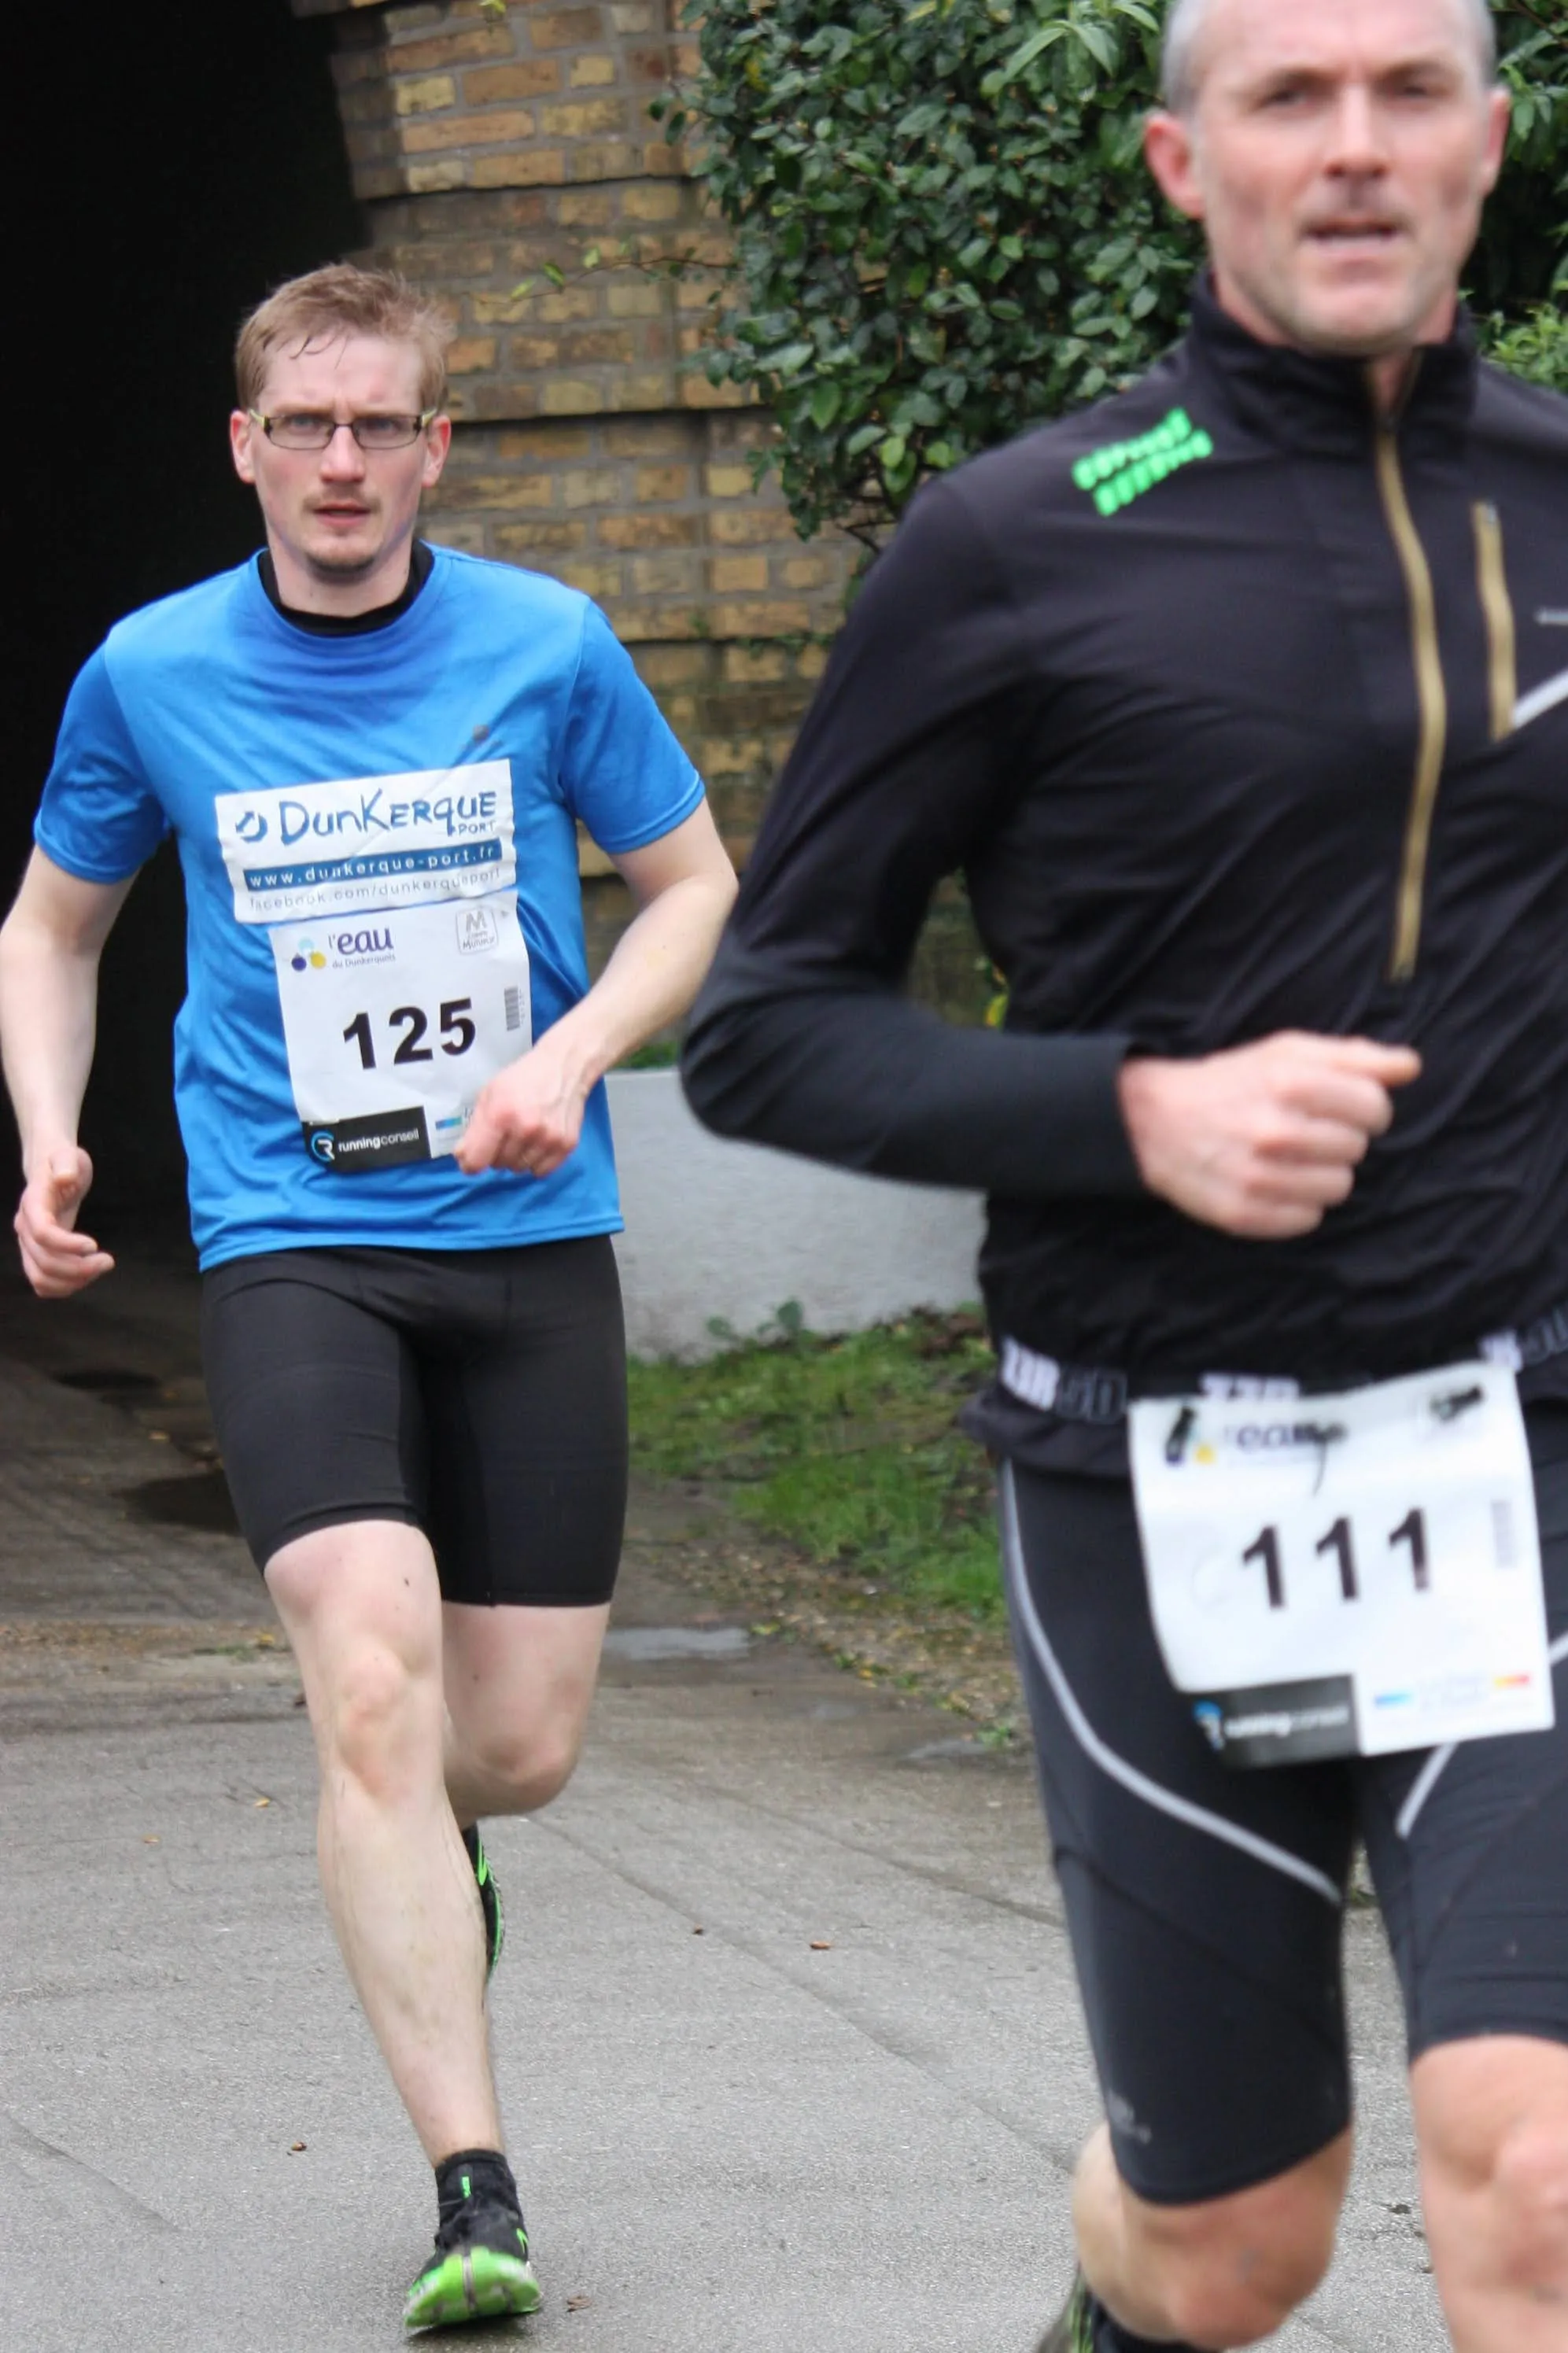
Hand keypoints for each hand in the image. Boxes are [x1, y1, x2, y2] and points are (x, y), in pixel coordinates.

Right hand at [15, 1146, 114, 1296]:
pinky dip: (65, 1286)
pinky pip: (43, 1283)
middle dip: (78, 1268)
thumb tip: (65, 1177)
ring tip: (100, 1267)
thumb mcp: (69, 1154)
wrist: (51, 1172)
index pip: (42, 1233)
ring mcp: (28, 1245)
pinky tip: (88, 1275)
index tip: (93, 1245)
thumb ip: (66, 1163)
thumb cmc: (63, 1162)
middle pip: (43, 1261)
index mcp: (32, 1205)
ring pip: (41, 1278)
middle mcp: (25, 1229)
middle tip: (108, 1261)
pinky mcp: (37, 1255)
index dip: (66, 1245)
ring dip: (72, 1282)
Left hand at [455, 1036, 590, 1177]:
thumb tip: (463, 1157)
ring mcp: (548, 1139)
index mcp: (500, 1114)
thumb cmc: (521, 1079)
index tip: (472, 1158)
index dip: (470, 1162)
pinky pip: (541, 1171)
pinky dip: (536, 1162)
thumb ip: (474, 1128)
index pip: (477, 1161)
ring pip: (520, 1169)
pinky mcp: (566, 1145)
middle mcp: (525, 1129)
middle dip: (497, 1153)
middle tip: (505, 1133)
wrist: (563, 1067)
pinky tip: (538, 1142)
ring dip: (517, 1157)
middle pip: (499, 1165)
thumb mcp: (489, 1094)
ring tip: (523, 1135)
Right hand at [1118, 1032, 1421, 1239]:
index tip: (1342, 1108)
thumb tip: (1410, 1066)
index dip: (1366, 1109)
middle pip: (1357, 1150)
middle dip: (1339, 1139)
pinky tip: (1273, 1183)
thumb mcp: (1286, 1053)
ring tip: (1290, 1159)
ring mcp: (1257, 1177)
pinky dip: (1297, 1205)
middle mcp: (1274, 1131)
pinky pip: (1307, 1220)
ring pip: (1337, 1189)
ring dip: (1321, 1174)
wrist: (1152, 1122)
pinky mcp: (1242, 1214)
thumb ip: (1354, 1057)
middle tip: (1305, 1131)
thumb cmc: (1230, 1083)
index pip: (1375, 1109)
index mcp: (1289, 1082)